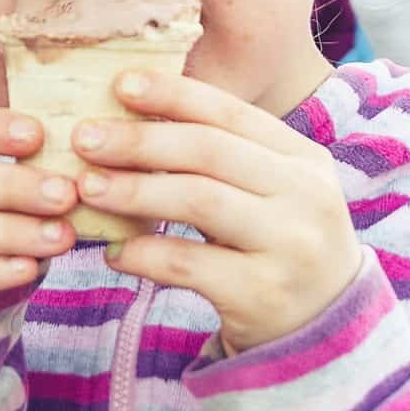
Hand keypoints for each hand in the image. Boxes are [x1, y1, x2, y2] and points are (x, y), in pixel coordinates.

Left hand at [71, 73, 360, 354]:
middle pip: (210, 151)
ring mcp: (289, 246)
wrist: (325, 325)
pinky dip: (143, 253)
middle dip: (140, 140)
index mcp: (303, 157)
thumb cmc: (278, 243)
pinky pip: (188, 265)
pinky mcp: (263, 294)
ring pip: (199, 201)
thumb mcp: (271, 190)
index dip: (173, 95)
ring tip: (88, 187)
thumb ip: (221, 156)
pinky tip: (114, 252)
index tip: (120, 85)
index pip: (231, 113)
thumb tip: (133, 112)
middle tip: (85, 138)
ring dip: (135, 190)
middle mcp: (306, 195)